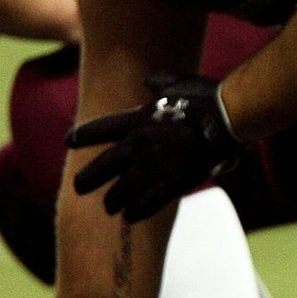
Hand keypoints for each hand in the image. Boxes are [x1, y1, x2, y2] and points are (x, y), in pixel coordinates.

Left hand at [66, 75, 240, 221]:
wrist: (228, 116)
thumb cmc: (207, 97)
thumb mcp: (178, 83)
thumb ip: (160, 83)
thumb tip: (148, 80)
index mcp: (138, 119)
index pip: (100, 129)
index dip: (83, 136)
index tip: (68, 141)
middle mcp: (140, 144)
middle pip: (104, 166)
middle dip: (89, 178)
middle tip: (78, 188)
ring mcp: (155, 165)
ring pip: (123, 189)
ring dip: (114, 200)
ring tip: (110, 207)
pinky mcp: (174, 182)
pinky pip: (148, 202)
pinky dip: (137, 210)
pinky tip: (130, 216)